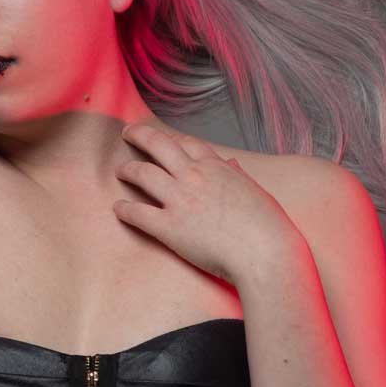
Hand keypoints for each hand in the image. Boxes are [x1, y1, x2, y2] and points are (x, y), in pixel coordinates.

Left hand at [111, 123, 299, 288]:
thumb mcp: (256, 191)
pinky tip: (118, 209)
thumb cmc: (268, 226)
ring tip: (121, 171)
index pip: (186, 143)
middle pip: (158, 145)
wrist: (265, 252)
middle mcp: (194, 176)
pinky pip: (138, 213)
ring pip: (143, 174)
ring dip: (128, 170)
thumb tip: (231, 165)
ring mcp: (180, 199)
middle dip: (140, 135)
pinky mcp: (169, 227)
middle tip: (128, 134)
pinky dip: (124, 209)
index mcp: (216, 167)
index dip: (170, 138)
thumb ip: (238, 176)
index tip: (162, 138)